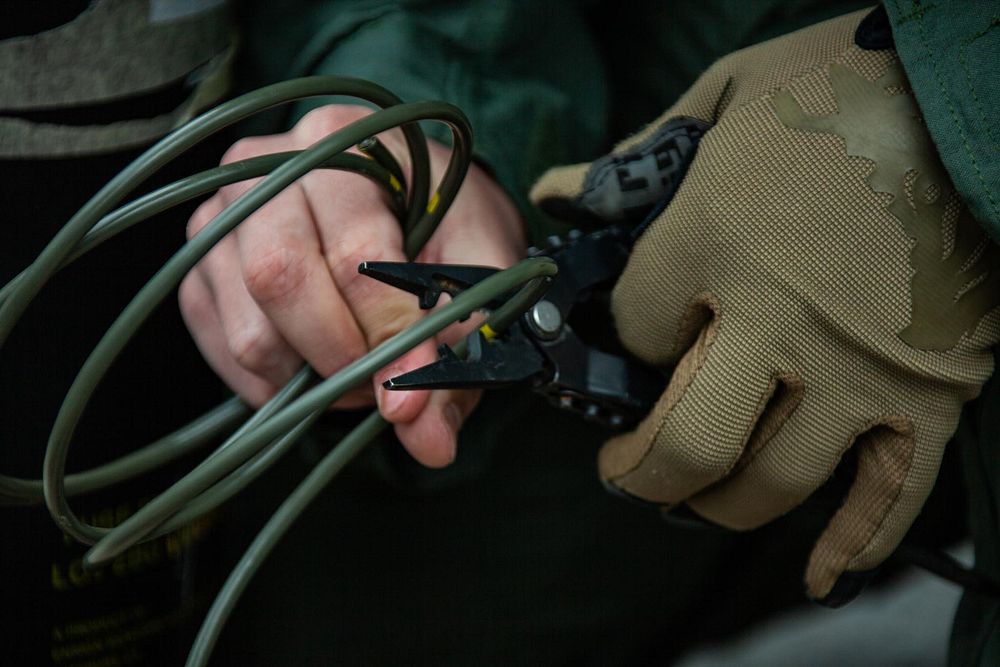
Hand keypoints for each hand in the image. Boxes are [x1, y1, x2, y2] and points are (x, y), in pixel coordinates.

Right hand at [180, 105, 524, 466]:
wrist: (414, 198)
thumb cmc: (449, 225)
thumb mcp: (478, 271)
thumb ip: (460, 350)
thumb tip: (428, 438)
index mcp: (347, 142)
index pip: (355, 253)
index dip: (388, 335)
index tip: (415, 393)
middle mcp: (267, 166)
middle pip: (279, 280)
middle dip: (340, 358)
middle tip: (383, 386)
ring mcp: (223, 214)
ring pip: (249, 330)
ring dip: (310, 378)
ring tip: (360, 370)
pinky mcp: (201, 263)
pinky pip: (222, 347)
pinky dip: (274, 382)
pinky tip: (316, 368)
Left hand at [531, 9, 999, 601]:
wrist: (971, 93)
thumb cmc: (843, 86)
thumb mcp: (724, 96)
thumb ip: (638, 155)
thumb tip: (558, 191)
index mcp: (712, 242)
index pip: (634, 326)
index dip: (627, 335)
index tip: (644, 330)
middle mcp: (777, 322)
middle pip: (685, 439)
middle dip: (640, 468)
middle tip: (621, 468)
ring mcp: (856, 370)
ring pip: (771, 482)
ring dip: (721, 504)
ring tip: (696, 496)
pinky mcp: (929, 394)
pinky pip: (889, 497)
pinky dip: (855, 546)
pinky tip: (820, 574)